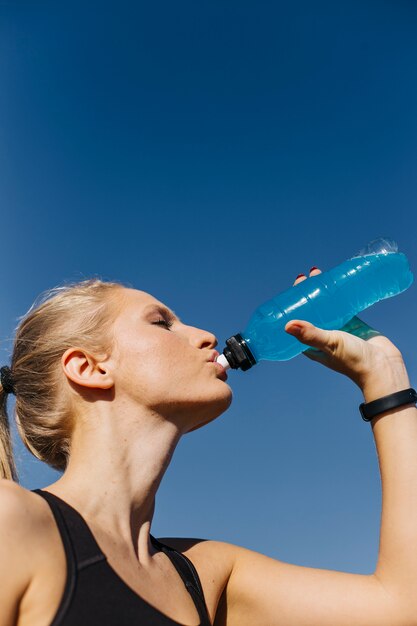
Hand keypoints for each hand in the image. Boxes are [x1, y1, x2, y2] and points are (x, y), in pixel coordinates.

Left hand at [285, 268, 407, 397]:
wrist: (383, 366)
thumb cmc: (353, 360)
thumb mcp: (329, 344)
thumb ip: (310, 334)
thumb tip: (286, 325)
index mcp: (311, 346)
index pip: (296, 324)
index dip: (291, 308)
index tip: (290, 291)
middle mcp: (322, 338)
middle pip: (310, 313)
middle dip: (306, 296)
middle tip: (304, 278)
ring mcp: (338, 331)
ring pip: (326, 308)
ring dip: (321, 294)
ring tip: (318, 275)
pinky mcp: (353, 325)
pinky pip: (344, 307)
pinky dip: (340, 297)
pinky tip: (337, 284)